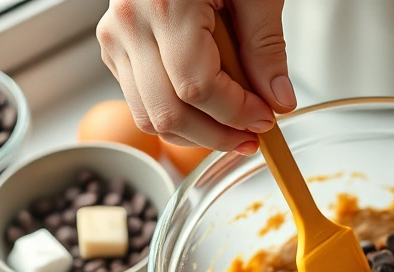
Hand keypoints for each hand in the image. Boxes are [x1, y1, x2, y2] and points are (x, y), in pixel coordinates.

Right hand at [96, 0, 295, 153]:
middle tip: (253, 135)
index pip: (198, 89)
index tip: (267, 119)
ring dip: (196, 133)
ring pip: (150, 116)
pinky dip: (176, 113)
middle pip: (169, 113)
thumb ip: (266, 47)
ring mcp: (116, 37)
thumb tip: (278, 98)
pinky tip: (207, 105)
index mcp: (166, 7)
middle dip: (218, 135)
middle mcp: (130, 25)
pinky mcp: (115, 46)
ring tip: (233, 126)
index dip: (236, 114)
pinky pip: (142, 99)